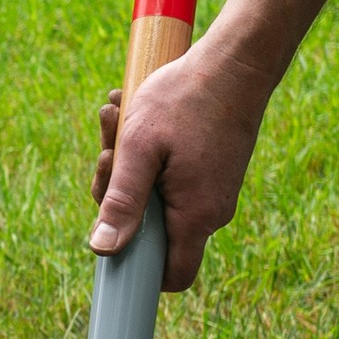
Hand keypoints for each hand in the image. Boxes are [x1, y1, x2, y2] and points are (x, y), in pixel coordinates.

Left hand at [88, 42, 272, 290]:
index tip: (111, 233)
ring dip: (129, 163)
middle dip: (119, 191)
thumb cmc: (186, 99)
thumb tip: (102, 250)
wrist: (236, 62)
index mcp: (195, 215)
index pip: (170, 277)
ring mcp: (214, 191)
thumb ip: (122, 200)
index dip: (138, 270)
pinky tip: (135, 115)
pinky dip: (148, 152)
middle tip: (108, 149)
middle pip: (152, 229)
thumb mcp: (140, 146)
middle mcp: (211, 212)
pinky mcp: (213, 171)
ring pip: (157, 196)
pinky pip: (171, 176)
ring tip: (117, 115)